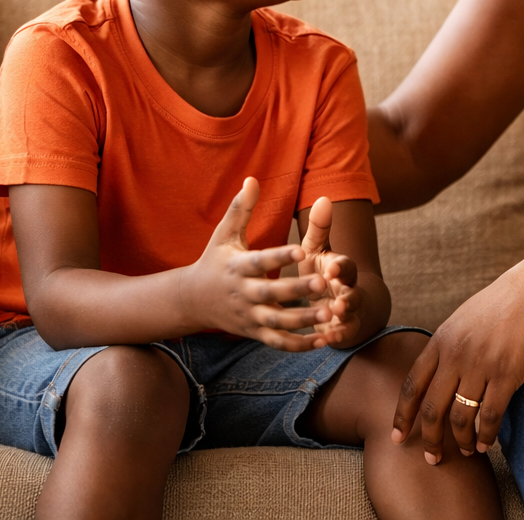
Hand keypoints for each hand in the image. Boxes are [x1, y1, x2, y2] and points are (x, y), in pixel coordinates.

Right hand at [182, 177, 335, 349]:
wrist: (192, 300)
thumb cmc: (215, 260)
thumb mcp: (225, 234)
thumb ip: (241, 208)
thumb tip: (252, 178)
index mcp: (238, 266)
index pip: (260, 261)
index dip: (280, 256)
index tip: (303, 249)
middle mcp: (243, 293)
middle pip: (271, 293)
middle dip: (297, 290)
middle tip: (324, 283)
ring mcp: (249, 316)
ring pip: (277, 321)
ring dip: (304, 319)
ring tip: (331, 312)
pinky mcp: (254, 333)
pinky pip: (278, 342)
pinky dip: (299, 344)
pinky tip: (324, 340)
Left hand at [299, 196, 364, 347]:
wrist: (335, 301)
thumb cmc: (321, 271)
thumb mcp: (316, 250)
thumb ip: (319, 228)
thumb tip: (323, 198)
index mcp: (340, 268)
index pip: (345, 265)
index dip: (340, 267)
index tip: (331, 268)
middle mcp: (348, 288)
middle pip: (352, 291)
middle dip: (347, 295)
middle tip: (339, 300)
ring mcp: (347, 310)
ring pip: (350, 313)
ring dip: (344, 316)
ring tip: (336, 319)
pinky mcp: (343, 329)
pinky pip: (343, 334)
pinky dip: (338, 336)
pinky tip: (329, 340)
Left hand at [391, 240, 523, 463]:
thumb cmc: (508, 300)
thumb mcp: (467, 317)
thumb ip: (450, 344)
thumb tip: (441, 371)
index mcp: (442, 339)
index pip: (411, 385)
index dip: (402, 415)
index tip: (397, 436)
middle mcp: (456, 353)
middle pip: (431, 408)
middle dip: (429, 439)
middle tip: (432, 458)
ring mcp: (481, 364)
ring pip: (460, 417)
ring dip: (460, 441)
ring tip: (465, 451)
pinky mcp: (508, 373)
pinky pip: (490, 415)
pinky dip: (485, 435)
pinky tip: (485, 444)